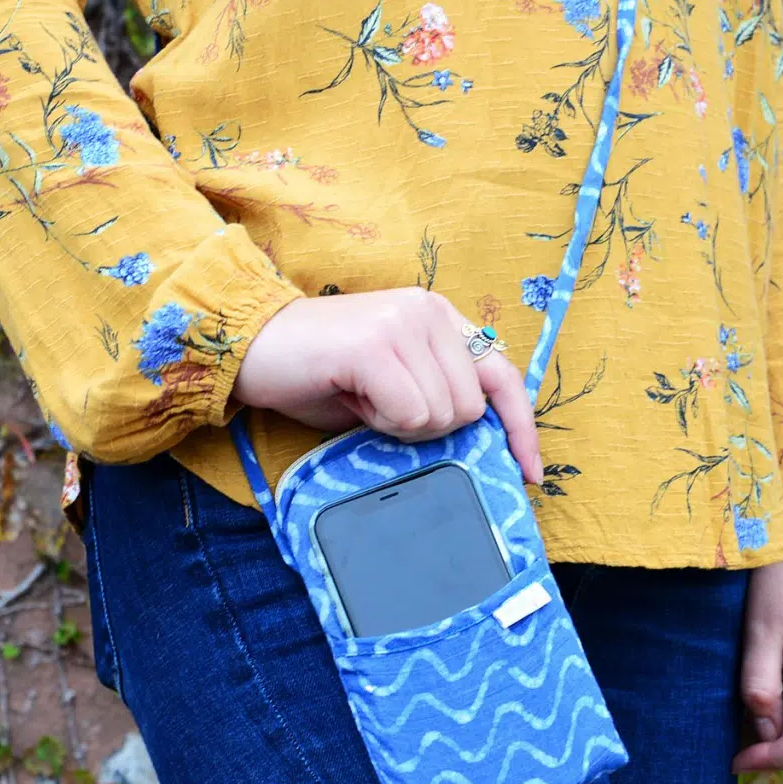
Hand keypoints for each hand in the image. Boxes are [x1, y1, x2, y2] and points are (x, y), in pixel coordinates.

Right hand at [235, 289, 542, 484]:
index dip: (520, 427)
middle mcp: (429, 311)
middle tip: (381, 408)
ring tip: (363, 398)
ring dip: (402, 426)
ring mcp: (404, 323)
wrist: (253, 349)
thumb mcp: (394, 380)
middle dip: (430, 428)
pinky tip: (353, 398)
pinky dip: (383, 423)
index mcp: (439, 316)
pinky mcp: (376, 345)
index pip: (503, 375)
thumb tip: (483, 438)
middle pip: (472, 408)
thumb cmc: (322, 374)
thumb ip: (438, 393)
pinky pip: (411, 414)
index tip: (529, 473)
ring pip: (444, 415)